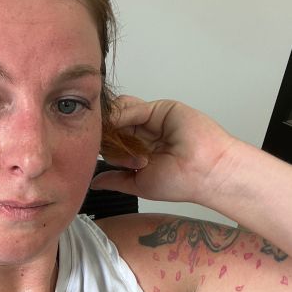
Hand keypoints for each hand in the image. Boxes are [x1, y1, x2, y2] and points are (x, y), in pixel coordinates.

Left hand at [92, 96, 237, 203]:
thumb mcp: (138, 184)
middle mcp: (144, 136)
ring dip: (111, 121)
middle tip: (91, 137)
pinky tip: (115, 121)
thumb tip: (94, 183)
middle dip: (103, 132)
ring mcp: (151, 122)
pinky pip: (136, 107)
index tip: (87, 149)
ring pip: (122, 113)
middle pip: (115, 126)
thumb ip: (115, 180)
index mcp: (139, 154)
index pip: (113, 144)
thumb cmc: (179, 182)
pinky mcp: (160, 109)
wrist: (204, 171)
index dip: (101, 145)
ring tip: (104, 131)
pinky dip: (123, 113)